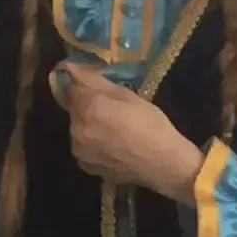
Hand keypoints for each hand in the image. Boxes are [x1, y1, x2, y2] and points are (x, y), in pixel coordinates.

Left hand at [56, 62, 205, 202]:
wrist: (163, 164)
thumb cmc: (151, 125)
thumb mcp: (129, 96)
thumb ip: (99, 83)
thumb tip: (76, 70)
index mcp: (88, 107)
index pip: (73, 87)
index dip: (84, 84)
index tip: (96, 84)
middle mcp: (76, 128)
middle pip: (75, 110)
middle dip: (88, 106)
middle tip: (112, 110)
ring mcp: (78, 150)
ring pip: (79, 129)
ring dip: (90, 126)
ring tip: (114, 131)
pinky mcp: (85, 166)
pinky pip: (84, 147)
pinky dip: (93, 144)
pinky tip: (112, 146)